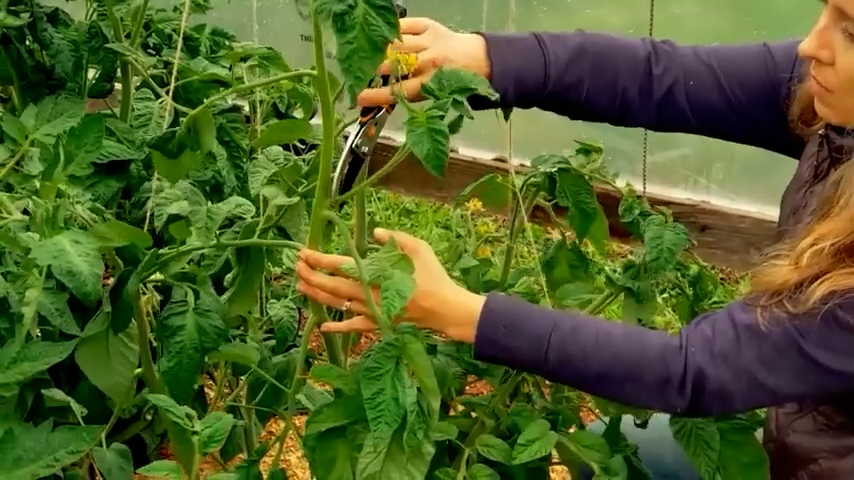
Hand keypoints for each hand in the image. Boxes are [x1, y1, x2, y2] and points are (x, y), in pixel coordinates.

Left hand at [295, 228, 485, 342]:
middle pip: (332, 286)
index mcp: (377, 274)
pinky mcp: (379, 324)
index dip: (320, 260)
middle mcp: (369, 294)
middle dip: (312, 276)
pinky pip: (354, 327)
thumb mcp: (418, 248)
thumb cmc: (434, 276)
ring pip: (338, 305)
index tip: (304, 252)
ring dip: (317, 295)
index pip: (341, 266)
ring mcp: (373, 312)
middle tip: (296, 265)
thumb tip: (375, 232)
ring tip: (301, 285)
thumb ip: (395, 238)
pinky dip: (337, 327)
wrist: (446, 309)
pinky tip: (322, 326)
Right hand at [357, 17, 491, 106]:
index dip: (376, 94)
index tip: (358, 96)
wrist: (477, 59)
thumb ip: (409, 94)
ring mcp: (428, 42)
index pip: (398, 91)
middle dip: (374, 69)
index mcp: (430, 84)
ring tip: (369, 54)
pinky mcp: (428, 25)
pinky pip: (403, 26)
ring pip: (394, 44)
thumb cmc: (451, 81)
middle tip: (362, 72)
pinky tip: (384, 37)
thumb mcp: (433, 94)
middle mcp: (429, 62)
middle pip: (393, 65)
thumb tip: (378, 96)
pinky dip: (391, 31)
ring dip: (379, 50)